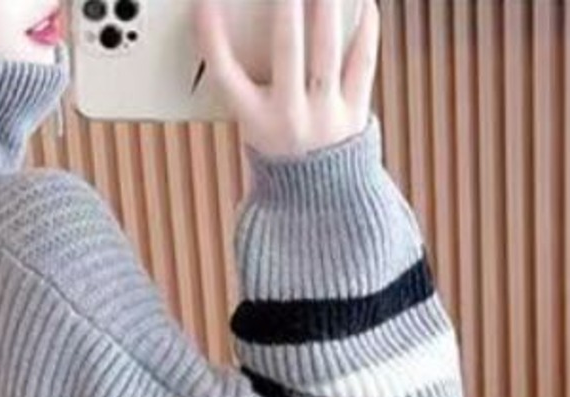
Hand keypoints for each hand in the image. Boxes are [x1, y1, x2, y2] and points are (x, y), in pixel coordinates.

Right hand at [192, 0, 379, 159]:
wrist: (320, 203)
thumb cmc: (282, 152)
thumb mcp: (255, 126)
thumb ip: (255, 83)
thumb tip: (275, 22)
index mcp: (253, 122)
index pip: (225, 75)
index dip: (212, 39)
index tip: (204, 4)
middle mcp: (289, 117)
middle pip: (286, 53)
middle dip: (286, 10)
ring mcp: (325, 114)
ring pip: (327, 50)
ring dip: (327, 7)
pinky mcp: (355, 112)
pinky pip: (362, 63)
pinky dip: (365, 29)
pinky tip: (363, 2)